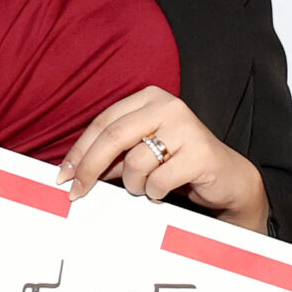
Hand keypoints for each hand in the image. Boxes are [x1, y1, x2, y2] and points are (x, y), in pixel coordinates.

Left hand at [58, 87, 270, 233]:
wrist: (227, 179)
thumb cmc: (179, 165)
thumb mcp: (142, 154)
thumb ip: (112, 156)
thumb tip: (73, 171)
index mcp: (150, 99)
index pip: (104, 122)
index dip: (80, 150)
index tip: (64, 175)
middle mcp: (168, 106)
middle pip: (113, 136)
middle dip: (89, 168)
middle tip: (76, 192)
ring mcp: (186, 128)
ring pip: (135, 162)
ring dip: (133, 184)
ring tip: (146, 188)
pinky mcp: (200, 153)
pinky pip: (158, 180)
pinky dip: (154, 192)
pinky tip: (164, 191)